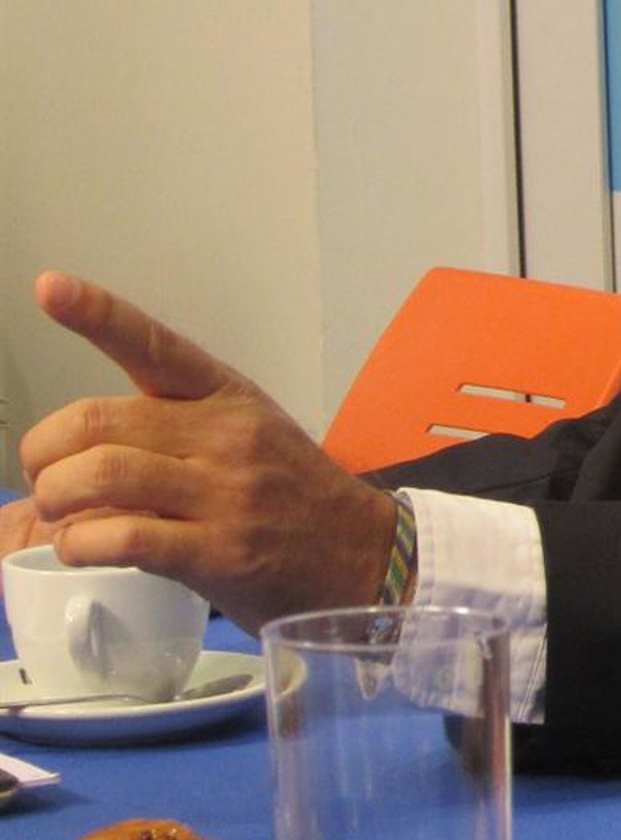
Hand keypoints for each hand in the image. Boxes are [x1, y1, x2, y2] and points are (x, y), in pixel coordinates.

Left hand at [18, 271, 399, 633]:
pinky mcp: (219, 551)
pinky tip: (81, 547)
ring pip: (102, 475)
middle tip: (40, 473)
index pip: (154, 345)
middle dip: (43, 449)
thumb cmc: (292, 495)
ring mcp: (223, 493)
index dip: (96, 314)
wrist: (361, 553)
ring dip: (55, 497)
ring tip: (58, 513)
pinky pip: (124, 537)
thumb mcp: (245, 435)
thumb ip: (166, 433)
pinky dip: (80, 544)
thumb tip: (77, 449)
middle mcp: (223, 435)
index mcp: (225, 395)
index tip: (49, 287)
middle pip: (99, 422)